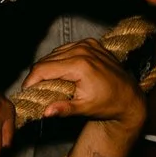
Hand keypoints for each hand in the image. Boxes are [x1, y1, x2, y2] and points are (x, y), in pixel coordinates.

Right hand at [23, 40, 146, 132]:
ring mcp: (87, 45)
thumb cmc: (109, 104)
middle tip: (36, 90)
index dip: (30, 81)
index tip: (26, 91)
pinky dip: (59, 59)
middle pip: (46, 60)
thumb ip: (64, 109)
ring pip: (54, 53)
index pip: (43, 69)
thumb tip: (45, 112)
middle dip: (38, 75)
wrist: (129, 97)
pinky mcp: (90, 43)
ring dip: (48, 66)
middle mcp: (83, 50)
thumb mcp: (85, 108)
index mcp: (80, 65)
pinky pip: (65, 48)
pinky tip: (62, 71)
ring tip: (48, 82)